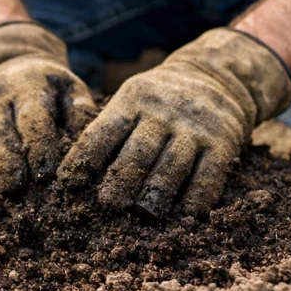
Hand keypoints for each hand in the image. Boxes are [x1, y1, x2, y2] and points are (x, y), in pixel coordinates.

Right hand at [0, 22, 96, 193]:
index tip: (46, 175)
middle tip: (12, 188)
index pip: (34, 119)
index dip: (39, 146)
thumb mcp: (71, 88)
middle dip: (4, 160)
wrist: (8, 62)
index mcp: (30, 89)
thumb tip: (90, 144)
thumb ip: (81, 113)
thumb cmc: (49, 86)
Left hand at [57, 28, 290, 215]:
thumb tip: (74, 172)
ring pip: (172, 166)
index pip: (103, 132)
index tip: (68, 184)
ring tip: (144, 215)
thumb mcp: (133, 97)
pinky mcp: (222, 143)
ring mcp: (194, 129)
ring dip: (157, 193)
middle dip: (121, 180)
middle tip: (108, 206)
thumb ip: (110, 127)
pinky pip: (209, 173)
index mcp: (132, 101)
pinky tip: (189, 215)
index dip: (84, 159)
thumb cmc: (160, 97)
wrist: (217, 75)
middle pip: (138, 153)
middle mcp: (162, 114)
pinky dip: (198, 196)